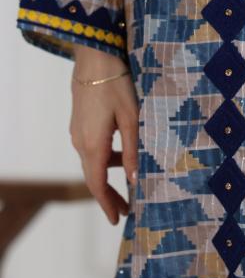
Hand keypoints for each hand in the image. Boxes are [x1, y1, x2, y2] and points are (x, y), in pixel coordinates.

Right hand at [69, 46, 138, 224]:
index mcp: (93, 145)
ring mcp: (77, 132)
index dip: (107, 204)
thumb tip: (135, 179)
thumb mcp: (132, 118)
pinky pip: (91, 149)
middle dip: (109, 196)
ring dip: (108, 177)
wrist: (94, 58)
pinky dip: (105, 160)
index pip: (97, 184)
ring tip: (128, 185)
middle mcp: (80, 142)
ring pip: (92, 163)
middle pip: (93, 177)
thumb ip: (133, 150)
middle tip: (125, 210)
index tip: (118, 219)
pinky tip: (121, 156)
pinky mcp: (79, 122)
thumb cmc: (117, 85)